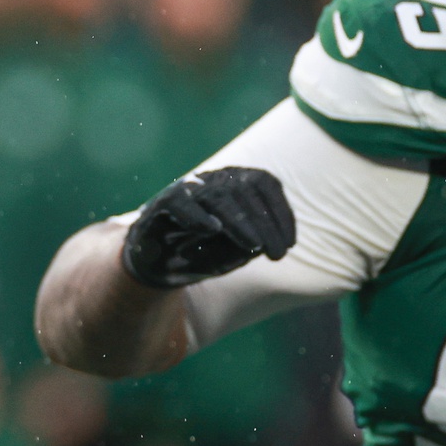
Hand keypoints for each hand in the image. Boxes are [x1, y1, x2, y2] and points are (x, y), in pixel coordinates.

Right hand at [120, 166, 296, 288]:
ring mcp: (185, 190)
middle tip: (278, 254)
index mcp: (232, 184)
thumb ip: (249, 244)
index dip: (281, 211)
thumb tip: (267, 240)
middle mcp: (211, 181)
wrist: (155, 264)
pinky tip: (213, 230)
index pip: (264, 183)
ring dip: (240, 221)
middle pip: (245, 188)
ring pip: (217, 195)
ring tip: (255, 246)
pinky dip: (197, 215)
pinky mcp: (161, 205)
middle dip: (266, 222)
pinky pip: (180, 203)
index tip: (290, 243)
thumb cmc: (199, 254)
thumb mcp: (231, 253)